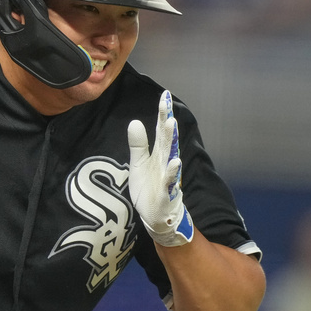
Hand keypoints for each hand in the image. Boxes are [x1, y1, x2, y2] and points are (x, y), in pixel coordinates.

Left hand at [127, 90, 193, 246]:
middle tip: (168, 105)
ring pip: (171, 155)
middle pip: (167, 139)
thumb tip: (135, 121)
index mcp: (159, 153)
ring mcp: (167, 176)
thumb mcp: (138, 163)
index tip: (165, 95)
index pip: (161, 130)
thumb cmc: (148, 187)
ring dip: (171, 140)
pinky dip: (172, 172)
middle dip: (168, 122)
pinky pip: (170, 181)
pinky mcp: (166, 192)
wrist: (154, 214)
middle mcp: (165, 161)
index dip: (163, 113)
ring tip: (171, 124)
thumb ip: (138, 144)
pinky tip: (175, 161)